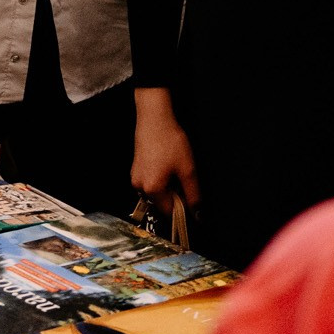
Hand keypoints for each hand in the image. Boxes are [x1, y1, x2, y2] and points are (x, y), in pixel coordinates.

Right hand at [130, 88, 200, 210]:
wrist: (155, 118)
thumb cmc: (171, 142)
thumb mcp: (188, 169)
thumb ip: (193, 194)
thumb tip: (198, 214)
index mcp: (152, 189)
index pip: (169, 211)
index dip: (183, 207)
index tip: (191, 196)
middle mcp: (139, 187)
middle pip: (161, 202)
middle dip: (175, 196)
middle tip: (184, 178)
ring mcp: (135, 178)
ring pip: (156, 192)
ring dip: (168, 187)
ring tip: (176, 169)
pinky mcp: (135, 169)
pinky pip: (150, 182)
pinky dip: (160, 179)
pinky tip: (167, 165)